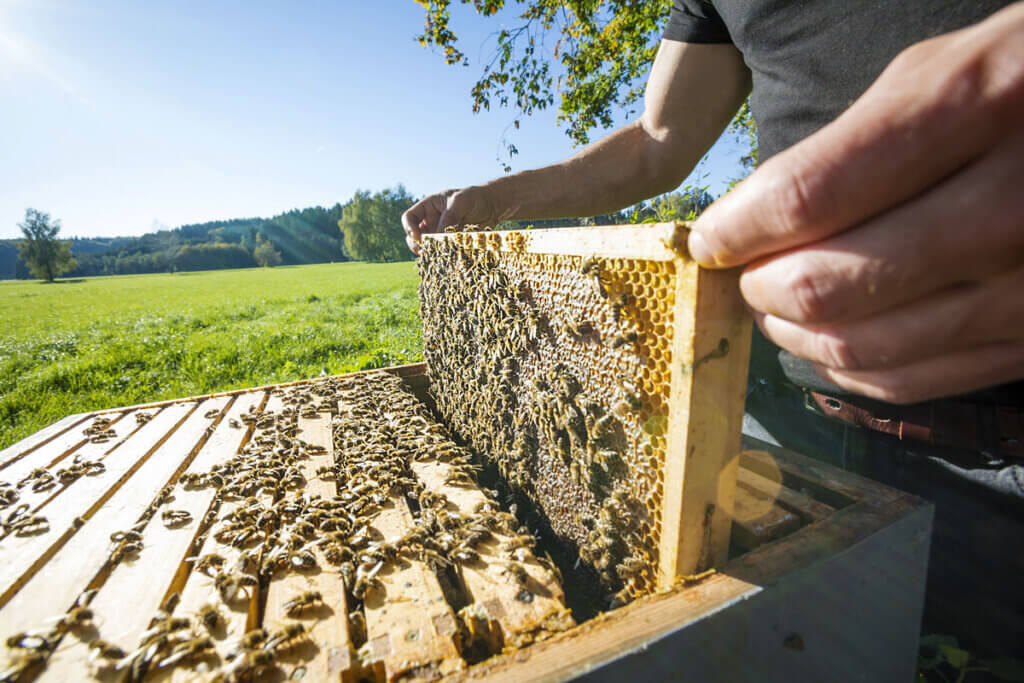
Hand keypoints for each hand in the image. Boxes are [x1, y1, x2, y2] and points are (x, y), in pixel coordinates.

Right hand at [401, 186, 497, 253]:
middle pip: (413, 237)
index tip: (418, 238)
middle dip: (416, 245)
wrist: (492, 206)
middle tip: (426, 251)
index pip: (409, 218)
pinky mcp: (450, 245)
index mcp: (428, 207)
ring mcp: (439, 235)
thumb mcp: (460, 202)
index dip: (409, 228)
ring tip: (437, 257)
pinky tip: (448, 260)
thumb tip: (438, 237)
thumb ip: (449, 217)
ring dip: (429, 253)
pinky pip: (441, 253)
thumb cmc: (474, 198)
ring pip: (426, 248)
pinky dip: (442, 258)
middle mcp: (430, 222)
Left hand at [688, 4, 1023, 403]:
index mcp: (971, 110)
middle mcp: (1004, 208)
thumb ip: (842, 145)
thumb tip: (750, 220)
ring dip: (794, 333)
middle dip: (759, 286)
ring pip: (860, 348)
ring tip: (778, 304)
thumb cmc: (1021, 85)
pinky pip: (910, 381)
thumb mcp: (936, 73)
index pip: (809, 196)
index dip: (738, 229)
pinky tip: (830, 338)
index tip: (710, 238)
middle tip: (746, 272)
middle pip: (825, 287)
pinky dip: (847, 367)